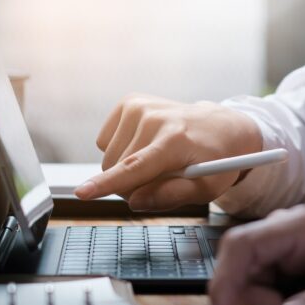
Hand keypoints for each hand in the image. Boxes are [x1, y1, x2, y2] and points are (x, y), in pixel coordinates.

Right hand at [74, 94, 261, 210]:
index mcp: (176, 141)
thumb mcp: (205, 189)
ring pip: (108, 157)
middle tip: (157, 182)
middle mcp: (155, 118)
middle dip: (129, 185)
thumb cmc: (215, 162)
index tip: (82, 193)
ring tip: (155, 162)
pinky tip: (143, 145)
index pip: (135, 167)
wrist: (222, 128)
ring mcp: (140, 107)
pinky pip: (105, 141)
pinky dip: (120, 149)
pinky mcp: (130, 102)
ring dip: (125, 168)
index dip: (106, 183)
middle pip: (117, 168)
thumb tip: (136, 201)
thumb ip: (170, 197)